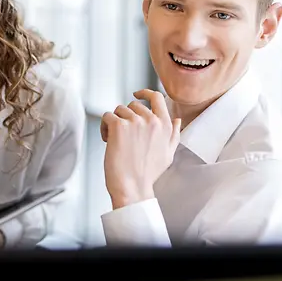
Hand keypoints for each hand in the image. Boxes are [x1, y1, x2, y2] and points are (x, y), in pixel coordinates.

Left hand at [101, 89, 181, 208]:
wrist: (133, 187)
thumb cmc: (148, 174)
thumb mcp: (168, 153)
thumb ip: (173, 134)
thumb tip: (177, 119)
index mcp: (165, 125)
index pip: (156, 97)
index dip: (145, 93)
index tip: (137, 94)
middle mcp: (151, 120)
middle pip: (133, 105)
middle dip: (126, 117)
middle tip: (124, 136)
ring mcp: (135, 121)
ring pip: (118, 110)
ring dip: (114, 123)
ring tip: (116, 141)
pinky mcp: (119, 126)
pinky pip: (107, 116)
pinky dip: (104, 127)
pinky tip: (107, 141)